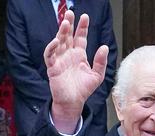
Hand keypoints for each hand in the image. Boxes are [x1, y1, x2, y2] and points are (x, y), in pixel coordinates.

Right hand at [43, 10, 108, 132]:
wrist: (73, 103)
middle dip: (69, 24)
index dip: (82, 27)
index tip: (85, 17)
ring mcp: (60, 60)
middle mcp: (69, 55)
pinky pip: (49, 55)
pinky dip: (51, 48)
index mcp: (79, 55)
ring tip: (64, 22)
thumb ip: (101, 62)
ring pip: (58, 42)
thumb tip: (104, 47)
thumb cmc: (84, 90)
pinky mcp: (52, 67)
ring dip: (61, 32)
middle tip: (70, 13)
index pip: (80, 37)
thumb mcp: (97, 75)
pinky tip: (56, 41)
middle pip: (68, 36)